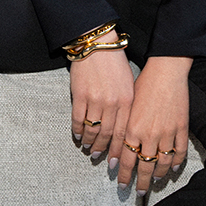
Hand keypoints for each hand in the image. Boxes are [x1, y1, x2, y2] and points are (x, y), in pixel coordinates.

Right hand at [70, 31, 134, 162]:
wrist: (97, 44)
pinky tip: (77, 135)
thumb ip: (126, 104)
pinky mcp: (80, 95)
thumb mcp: (128, 83)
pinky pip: (78, 119)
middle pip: (107, 134)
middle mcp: (112, 102)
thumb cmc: (115, 62)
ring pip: (92, 129)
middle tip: (97, 156)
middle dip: (102, 148)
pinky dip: (77, 130)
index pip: (123, 132)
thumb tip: (122, 126)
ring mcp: (95, 99)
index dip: (118, 149)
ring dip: (89, 141)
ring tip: (87, 148)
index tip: (115, 161)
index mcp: (127, 100)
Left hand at [117, 56, 191, 196]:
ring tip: (156, 180)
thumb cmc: (143, 84)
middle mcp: (149, 135)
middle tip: (139, 192)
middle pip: (145, 167)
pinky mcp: (181, 128)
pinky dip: (177, 162)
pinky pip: (180, 152)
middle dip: (141, 183)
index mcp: (133, 130)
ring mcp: (167, 133)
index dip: (124, 175)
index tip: (122, 184)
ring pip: (163, 163)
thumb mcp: (127, 107)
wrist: (165, 71)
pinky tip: (174, 168)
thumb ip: (123, 130)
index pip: (127, 161)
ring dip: (159, 175)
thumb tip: (118, 149)